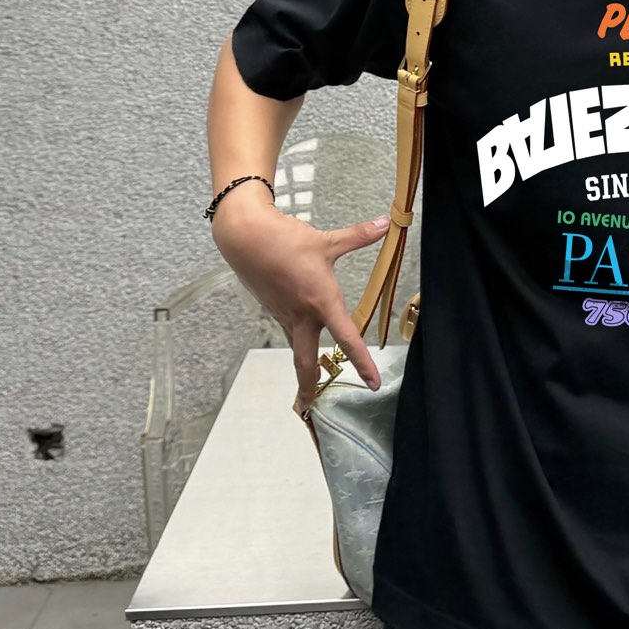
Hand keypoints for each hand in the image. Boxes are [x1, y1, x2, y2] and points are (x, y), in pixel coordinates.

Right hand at [210, 201, 393, 409]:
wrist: (245, 237)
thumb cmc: (286, 240)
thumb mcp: (326, 241)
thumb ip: (358, 236)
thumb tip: (383, 223)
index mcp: (320, 302)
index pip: (347, 339)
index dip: (363, 363)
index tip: (373, 383)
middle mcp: (302, 315)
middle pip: (306, 361)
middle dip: (309, 385)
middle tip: (311, 405)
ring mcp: (285, 314)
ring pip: (295, 348)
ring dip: (302, 368)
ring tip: (307, 386)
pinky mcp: (274, 308)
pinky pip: (288, 331)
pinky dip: (295, 342)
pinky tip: (300, 341)